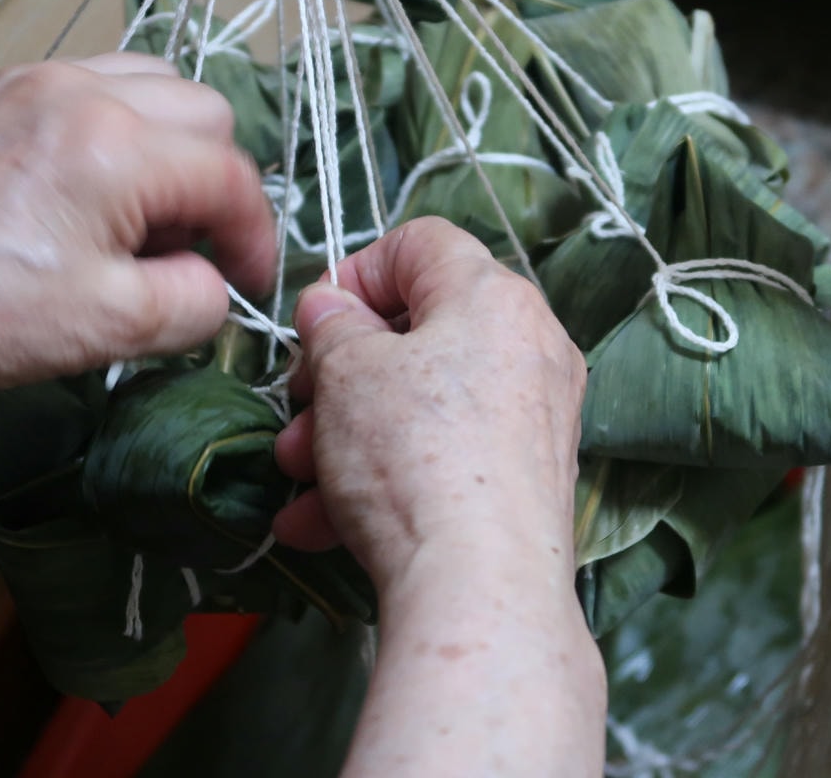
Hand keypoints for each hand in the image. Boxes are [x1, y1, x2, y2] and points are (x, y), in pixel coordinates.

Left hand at [0, 53, 276, 394]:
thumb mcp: (113, 330)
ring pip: (153, 82)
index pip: (231, 175)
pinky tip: (85, 185)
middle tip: (182, 246)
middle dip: (213, 182)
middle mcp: (83, 91)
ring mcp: (36, 79)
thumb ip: (198, 300)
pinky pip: (92, 83)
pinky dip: (115, 126)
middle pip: (205, 111)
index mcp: (119, 149)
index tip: (245, 281)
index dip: (255, 235)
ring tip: (137, 210)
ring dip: (170, 144)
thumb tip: (214, 279)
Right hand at [270, 218, 604, 777]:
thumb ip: (332, 325)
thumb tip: (331, 306)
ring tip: (297, 478)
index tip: (314, 323)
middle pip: (417, 334)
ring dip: (345, 435)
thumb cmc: (414, 454)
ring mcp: (533, 420)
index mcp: (495, 296)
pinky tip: (319, 525)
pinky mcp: (525, 484)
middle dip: (337, 375)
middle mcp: (529, 348)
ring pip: (420, 405)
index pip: (421, 243)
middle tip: (297, 407)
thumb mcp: (347, 371)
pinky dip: (383, 480)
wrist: (479, 587)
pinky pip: (442, 459)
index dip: (355, 271)